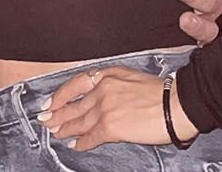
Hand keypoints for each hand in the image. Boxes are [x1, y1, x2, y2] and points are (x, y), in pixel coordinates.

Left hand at [40, 66, 196, 149]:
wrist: (176, 104)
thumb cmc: (163, 93)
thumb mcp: (133, 79)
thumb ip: (114, 87)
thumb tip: (104, 100)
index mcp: (108, 75)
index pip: (75, 84)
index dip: (60, 94)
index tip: (50, 101)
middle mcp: (102, 90)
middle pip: (73, 105)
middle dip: (56, 114)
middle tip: (45, 119)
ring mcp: (104, 108)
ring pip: (78, 121)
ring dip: (65, 129)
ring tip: (56, 132)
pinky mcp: (110, 127)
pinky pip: (90, 137)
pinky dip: (81, 143)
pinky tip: (75, 146)